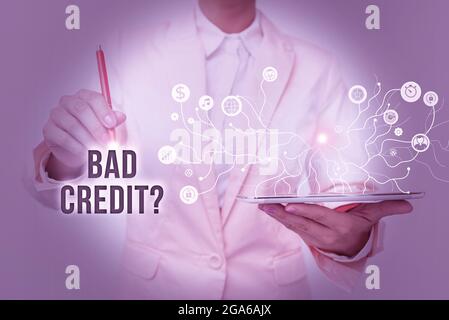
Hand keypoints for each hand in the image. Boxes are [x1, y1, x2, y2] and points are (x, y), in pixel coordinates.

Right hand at [43, 89, 125, 179]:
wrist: (78, 150)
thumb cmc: (94, 133)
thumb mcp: (107, 127)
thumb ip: (113, 120)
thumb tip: (121, 117)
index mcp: (85, 96)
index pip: (94, 98)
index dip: (104, 111)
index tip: (112, 124)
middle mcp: (68, 102)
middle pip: (81, 110)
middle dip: (96, 127)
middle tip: (107, 141)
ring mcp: (56, 114)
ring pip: (72, 125)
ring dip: (88, 139)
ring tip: (98, 150)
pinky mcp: (49, 129)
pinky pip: (62, 137)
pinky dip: (76, 146)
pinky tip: (85, 152)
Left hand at [259, 200, 412, 256]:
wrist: (354, 250)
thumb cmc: (360, 228)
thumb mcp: (373, 217)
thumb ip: (386, 208)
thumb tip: (407, 205)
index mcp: (341, 227)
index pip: (320, 217)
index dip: (304, 211)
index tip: (289, 205)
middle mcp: (326, 235)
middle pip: (302, 224)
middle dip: (283, 215)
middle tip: (267, 206)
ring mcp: (315, 239)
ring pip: (295, 228)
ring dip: (278, 218)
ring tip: (264, 207)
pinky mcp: (308, 239)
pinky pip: (293, 230)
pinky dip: (282, 221)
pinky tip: (271, 212)